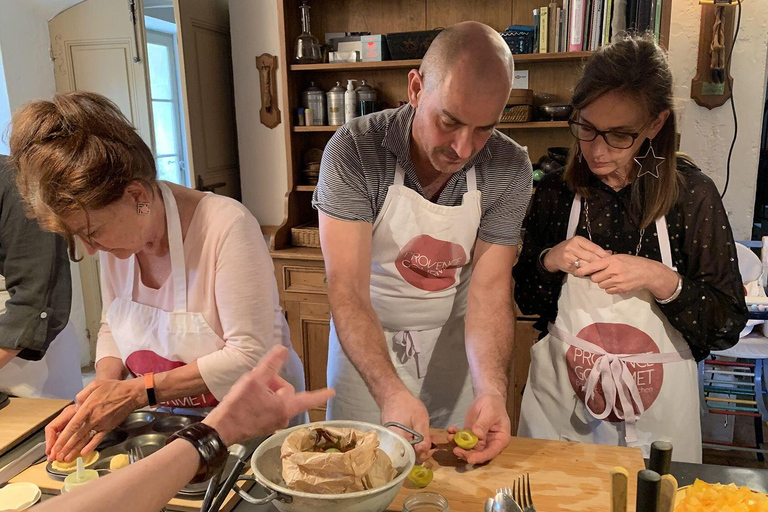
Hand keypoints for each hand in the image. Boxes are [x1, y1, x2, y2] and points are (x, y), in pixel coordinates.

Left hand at [47, 378, 144, 462]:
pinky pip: (98, 439)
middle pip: (77, 436)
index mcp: (88, 408)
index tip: (56, 446)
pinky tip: (83, 454)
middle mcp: (93, 418)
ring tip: (66, 459)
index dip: (63, 438)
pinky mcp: (109, 428)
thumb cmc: (113, 388)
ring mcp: (101, 424)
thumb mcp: (95, 385)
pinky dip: (91, 447)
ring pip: (85, 439)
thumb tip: (76, 405)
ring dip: (75, 450)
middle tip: (57, 457)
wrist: (131, 394)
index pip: (73, 426)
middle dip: (65, 448)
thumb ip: (82, 394)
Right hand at [204, 346, 334, 445]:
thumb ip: (271, 364)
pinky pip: (268, 408)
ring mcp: (272, 423)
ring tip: (250, 392)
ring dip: (267, 392)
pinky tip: (247, 400)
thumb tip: (283, 349)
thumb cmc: (239, 405)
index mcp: (285, 407)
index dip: (320, 394)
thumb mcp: (255, 380)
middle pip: (286, 393)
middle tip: (257, 382)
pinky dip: (261, 400)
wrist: (221, 429)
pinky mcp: (262, 426)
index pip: (308, 398)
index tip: (332, 392)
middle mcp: (282, 417)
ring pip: (276, 400)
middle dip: (274, 384)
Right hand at [380, 389, 432, 460]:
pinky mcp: (391, 436)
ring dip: (418, 445)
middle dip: (423, 450)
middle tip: (433, 440)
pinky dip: (412, 440)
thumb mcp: (420, 420)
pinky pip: (403, 443)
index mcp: (400, 443)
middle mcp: (393, 445)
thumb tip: (424, 452)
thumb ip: (423, 438)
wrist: (391, 394)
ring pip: (407, 449)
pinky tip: (418, 433)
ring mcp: (391, 441)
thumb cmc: (407, 406)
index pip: (414, 458)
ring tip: (428, 435)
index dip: (425, 454)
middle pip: (410, 455)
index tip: (433, 447)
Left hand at [447, 394, 510, 463]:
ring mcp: (479, 440)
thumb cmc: (493, 405)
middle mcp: (490, 443)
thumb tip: (477, 435)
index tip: (470, 459)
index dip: (480, 457)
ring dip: (459, 445)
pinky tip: (451, 430)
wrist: (487, 398)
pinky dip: (455, 436)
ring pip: (468, 448)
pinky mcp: (470, 435)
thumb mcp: (490, 413)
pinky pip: (462, 439)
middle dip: (466, 453)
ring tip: (450, 437)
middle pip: (478, 453)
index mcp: (500, 440)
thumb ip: (484, 424)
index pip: (491, 452)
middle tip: (456, 449)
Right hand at [542, 236, 610, 273]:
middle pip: (591, 257)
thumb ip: (593, 249)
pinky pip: (580, 270)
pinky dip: (586, 272)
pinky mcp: (567, 266)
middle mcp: (573, 247)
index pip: (594, 248)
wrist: (553, 256)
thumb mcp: (580, 245)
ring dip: (594, 269)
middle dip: (600, 263)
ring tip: (601, 271)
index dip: (603, 254)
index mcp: (578, 240)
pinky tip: (591, 273)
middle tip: (608, 266)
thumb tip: (609, 252)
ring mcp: (569, 257)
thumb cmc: (568, 249)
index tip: (611, 258)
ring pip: (586, 265)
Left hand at [575, 253, 677, 296]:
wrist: (648, 273)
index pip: (593, 266)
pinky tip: (616, 283)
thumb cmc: (633, 263)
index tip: (576, 272)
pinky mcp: (621, 289)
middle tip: (601, 274)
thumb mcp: (619, 257)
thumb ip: (607, 260)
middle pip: (595, 278)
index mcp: (612, 261)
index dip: (583, 270)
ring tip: (611, 277)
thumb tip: (593, 264)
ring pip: (601, 285)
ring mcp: (617, 281)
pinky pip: (608, 291)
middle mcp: (614, 271)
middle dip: (595, 277)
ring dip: (603, 282)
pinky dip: (610, 288)